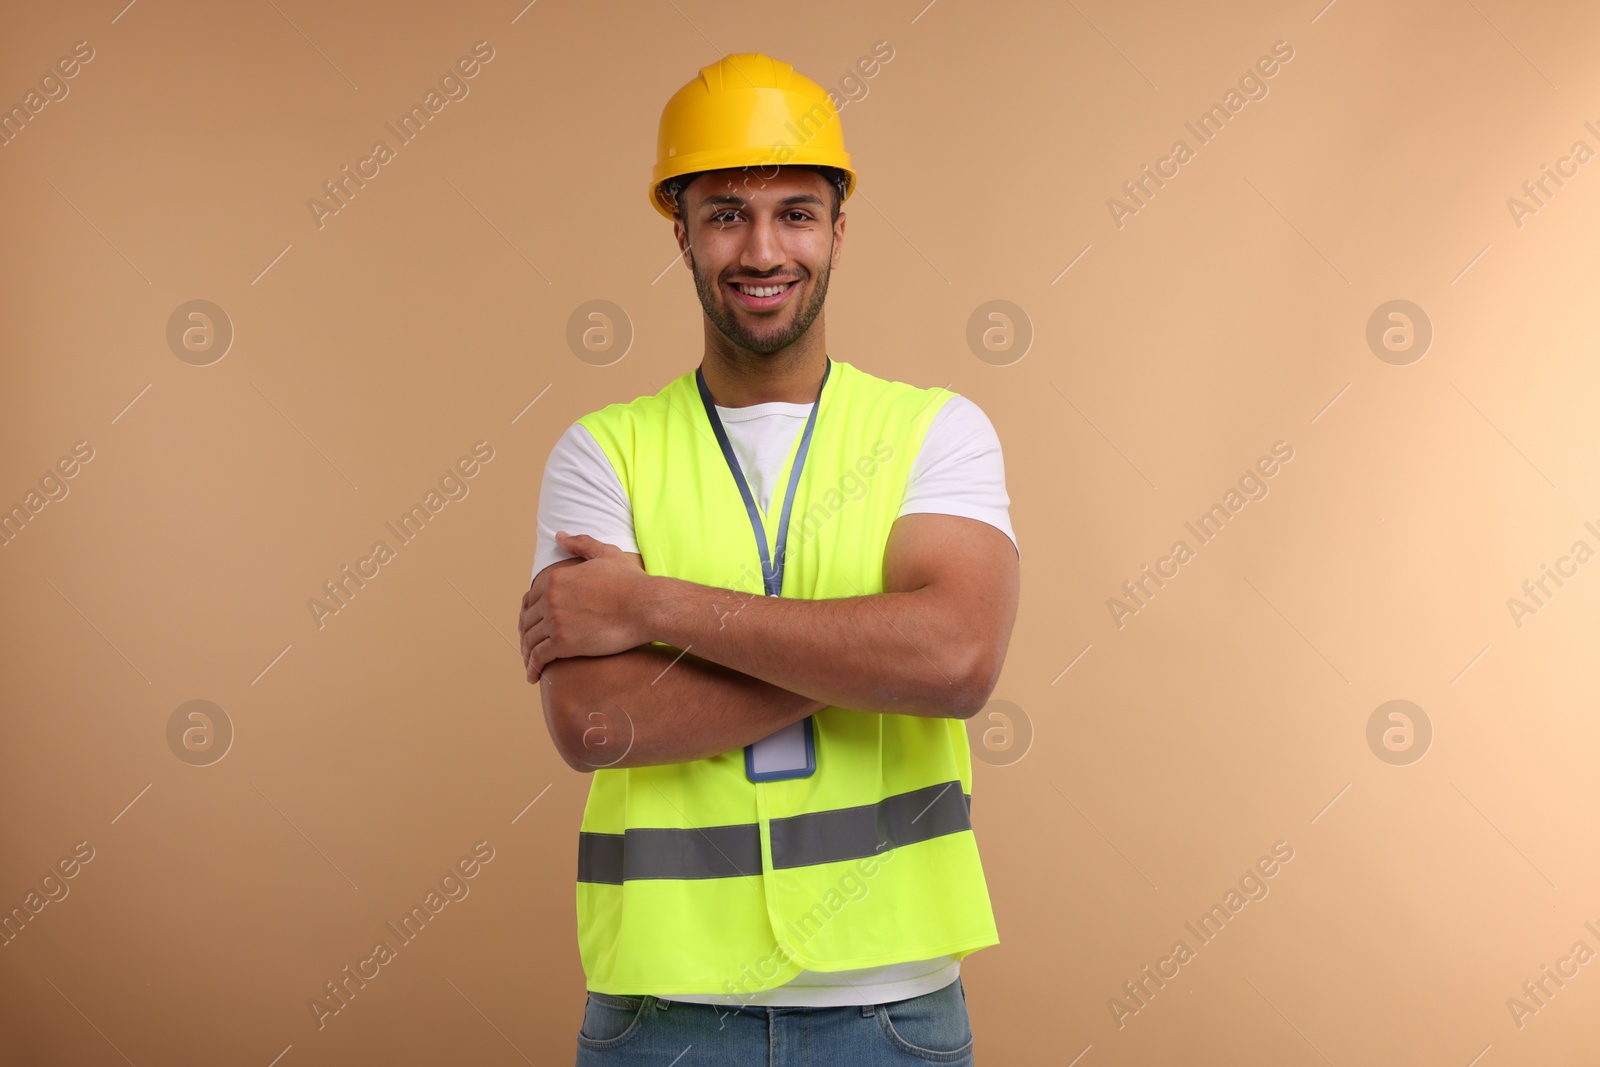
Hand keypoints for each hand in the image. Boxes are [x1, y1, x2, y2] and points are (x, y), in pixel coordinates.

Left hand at [520, 532, 650, 682]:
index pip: (529, 600)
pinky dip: (532, 667)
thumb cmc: (632, 582)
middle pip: (526, 621)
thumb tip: (559, 536)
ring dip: (527, 654)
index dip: (528, 615)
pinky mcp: (563, 642)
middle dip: (525, 635)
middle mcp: (550, 597)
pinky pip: (539, 657)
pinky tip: (534, 676)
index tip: (532, 626)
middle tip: (528, 648)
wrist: (647, 606)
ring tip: (531, 665)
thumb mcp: (606, 555)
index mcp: (555, 578)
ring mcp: (555, 620)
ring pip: (530, 640)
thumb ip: (580, 544)